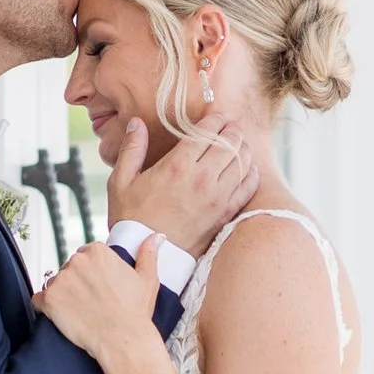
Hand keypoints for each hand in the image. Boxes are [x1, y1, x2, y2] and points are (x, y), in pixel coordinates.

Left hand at [35, 233, 161, 370]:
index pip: (86, 256)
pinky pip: (39, 300)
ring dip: (63, 295)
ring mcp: (61, 280)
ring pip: (56, 284)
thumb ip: (148, 254)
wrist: (123, 340)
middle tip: (92, 302)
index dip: (92, 274)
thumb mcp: (147, 279)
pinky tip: (63, 317)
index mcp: (97, 251)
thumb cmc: (135, 313)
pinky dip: (46, 308)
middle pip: (69, 269)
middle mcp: (76, 261)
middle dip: (77, 283)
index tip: (100, 289)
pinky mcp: (49, 299)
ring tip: (81, 312)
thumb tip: (156, 237)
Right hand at [107, 114, 257, 253]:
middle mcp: (202, 179)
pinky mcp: (225, 215)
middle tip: (230, 126)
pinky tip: (247, 168)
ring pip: (242, 162)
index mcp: (177, 166)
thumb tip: (136, 123)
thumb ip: (131, 149)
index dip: (216, 119)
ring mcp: (217, 198)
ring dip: (242, 148)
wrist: (145, 256)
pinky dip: (251, 173)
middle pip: (230, 143)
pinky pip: (248, 187)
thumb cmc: (131, 218)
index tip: (216, 116)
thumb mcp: (121, 181)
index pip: (208, 131)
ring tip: (238, 144)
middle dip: (232, 130)